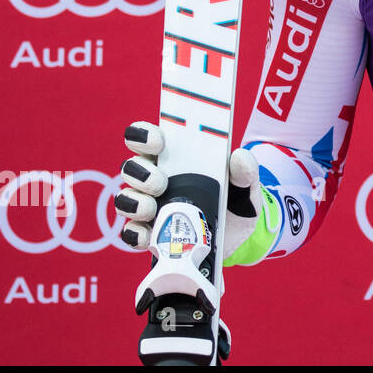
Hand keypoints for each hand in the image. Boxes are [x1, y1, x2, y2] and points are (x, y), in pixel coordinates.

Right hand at [116, 122, 280, 265]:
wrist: (240, 238)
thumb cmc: (237, 201)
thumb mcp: (246, 185)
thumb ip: (246, 171)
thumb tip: (239, 156)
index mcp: (175, 158)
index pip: (147, 138)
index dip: (144, 135)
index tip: (158, 141)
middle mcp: (155, 179)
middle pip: (131, 168)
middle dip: (140, 172)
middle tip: (159, 183)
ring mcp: (149, 207)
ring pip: (125, 199)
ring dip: (133, 202)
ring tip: (151, 208)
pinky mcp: (150, 235)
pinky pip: (131, 233)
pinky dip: (135, 234)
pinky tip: (147, 236)